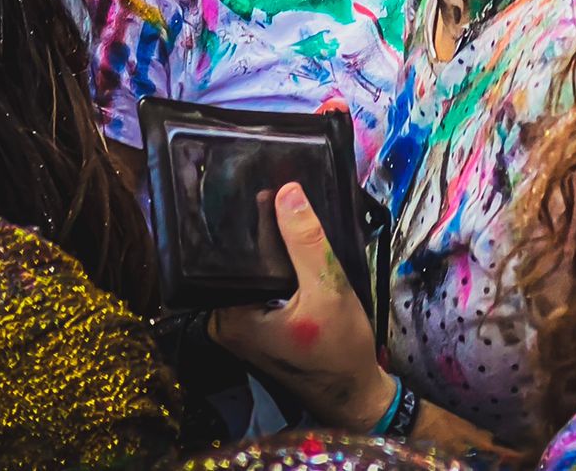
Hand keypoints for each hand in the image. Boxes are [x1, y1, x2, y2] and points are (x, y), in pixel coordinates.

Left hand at [208, 183, 393, 434]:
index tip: (272, 185)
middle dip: (264, 232)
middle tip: (286, 194)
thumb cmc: (340, 347)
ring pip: (253, 273)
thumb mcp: (328, 289)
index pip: (234, 253)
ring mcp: (237, 325)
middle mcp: (223, 320)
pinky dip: (278, 269)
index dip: (255, 218)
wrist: (352, 391)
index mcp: (229, 315)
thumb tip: (287, 191)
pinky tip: (296, 250)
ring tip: (292, 214)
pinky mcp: (254, 327)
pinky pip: (261, 286)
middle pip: (241, 262)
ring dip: (274, 250)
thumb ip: (307, 242)